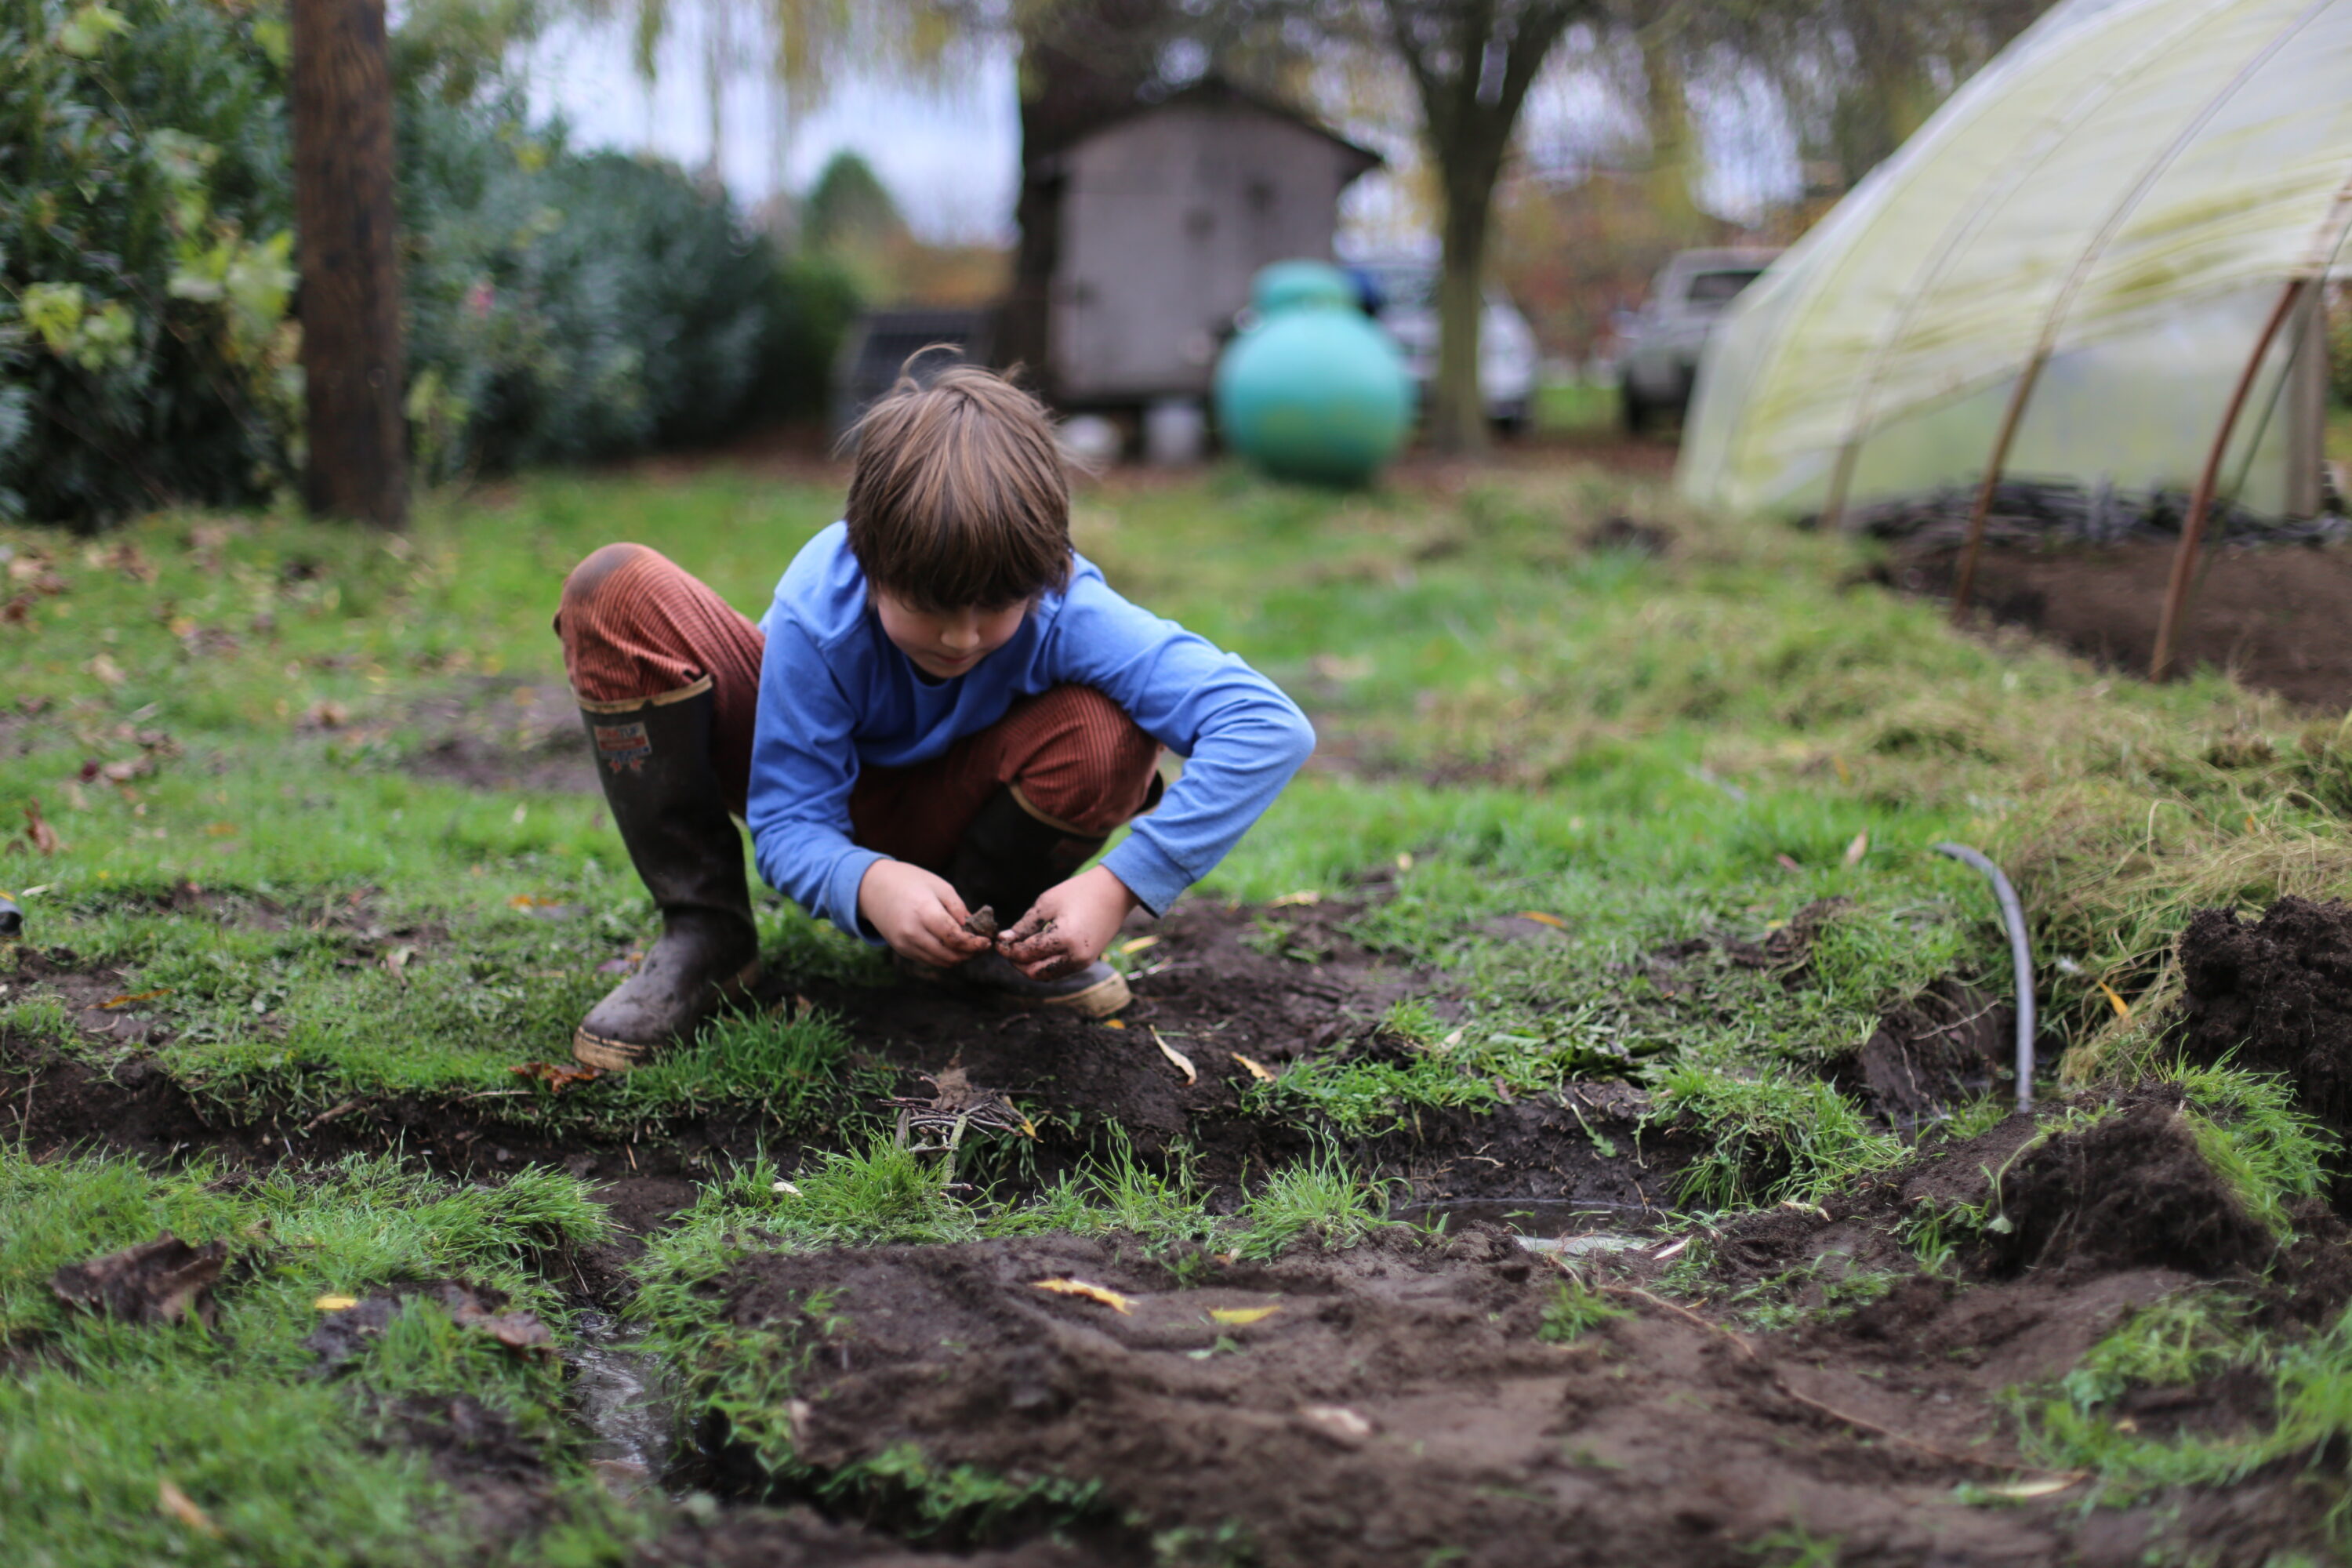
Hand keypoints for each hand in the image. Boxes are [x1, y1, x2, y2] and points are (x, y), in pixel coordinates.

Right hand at [858, 859, 992, 967]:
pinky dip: (944, 957)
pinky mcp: (901, 949)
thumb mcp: (939, 886)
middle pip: (949, 955)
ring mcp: (905, 943)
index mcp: (924, 912)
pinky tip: (952, 946)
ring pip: (940, 961)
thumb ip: (958, 909)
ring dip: (958, 958)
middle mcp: (912, 932)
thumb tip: (974, 928)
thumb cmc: (910, 881)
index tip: (987, 941)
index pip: (954, 938)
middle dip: (970, 954)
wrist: (873, 887)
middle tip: (982, 946)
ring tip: (970, 947)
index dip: (974, 944)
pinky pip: (929, 959)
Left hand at [999, 865, 1140, 979]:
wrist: (1115, 892)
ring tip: (1020, 947)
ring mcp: (1082, 962)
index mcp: (1064, 939)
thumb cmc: (1079, 891)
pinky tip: (1037, 950)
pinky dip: (1044, 965)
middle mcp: (1074, 956)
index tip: (998, 940)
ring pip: (1046, 976)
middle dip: (1016, 962)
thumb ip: (1024, 926)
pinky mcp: (1086, 962)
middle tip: (1008, 947)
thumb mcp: (1047, 904)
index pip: (1025, 953)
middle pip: (1034, 973)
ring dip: (1029, 966)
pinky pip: (1058, 971)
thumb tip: (1004, 940)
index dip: (1008, 949)